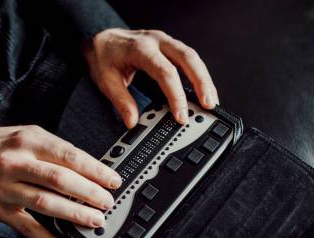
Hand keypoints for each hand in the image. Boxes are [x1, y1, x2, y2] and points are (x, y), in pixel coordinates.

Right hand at [0, 125, 121, 237]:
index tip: (113, 180)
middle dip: (90, 193)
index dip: (95, 170)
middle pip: (61, 180)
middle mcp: (18, 164)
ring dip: (75, 214)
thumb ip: (52, 149)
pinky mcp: (0, 210)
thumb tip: (85, 168)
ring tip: (95, 220)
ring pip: (47, 204)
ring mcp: (7, 188)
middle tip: (108, 202)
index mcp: (28, 141)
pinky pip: (29, 228)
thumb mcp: (23, 135)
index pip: (70, 156)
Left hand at [83, 28, 218, 127]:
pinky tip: (203, 91)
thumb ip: (121, 101)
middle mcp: (156, 41)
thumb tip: (132, 121)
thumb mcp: (105, 80)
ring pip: (193, 57)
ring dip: (204, 79)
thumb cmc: (104, 56)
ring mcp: (165, 42)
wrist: (101, 39)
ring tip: (211, 102)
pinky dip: (198, 75)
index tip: (180, 115)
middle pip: (188, 58)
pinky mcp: (169, 47)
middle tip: (208, 105)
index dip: (176, 95)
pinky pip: (189, 59)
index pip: (165, 72)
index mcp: (141, 48)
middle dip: (202, 83)